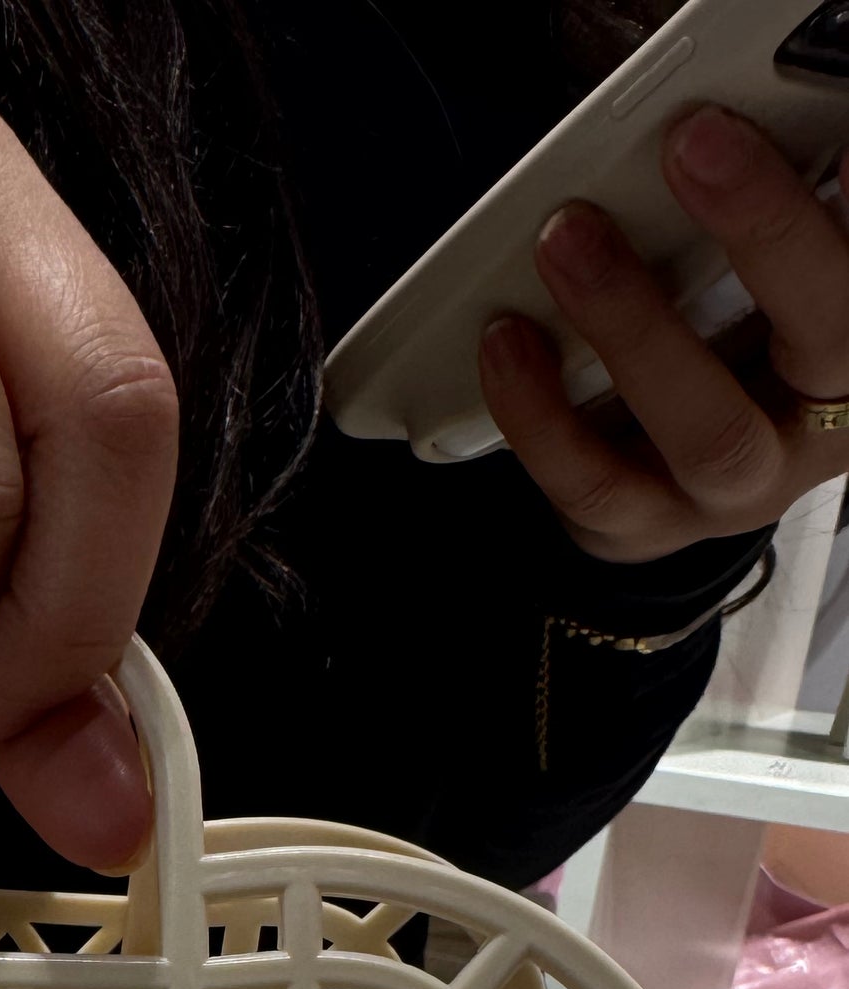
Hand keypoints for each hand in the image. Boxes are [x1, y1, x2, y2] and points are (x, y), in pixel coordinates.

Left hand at [478, 105, 848, 563]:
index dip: (844, 213)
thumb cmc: (747, 345)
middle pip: (818, 337)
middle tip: (693, 147)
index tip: (838, 135)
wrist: (705, 460)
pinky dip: (539, 415)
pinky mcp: (645, 525)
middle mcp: (807, 433)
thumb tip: (733, 129)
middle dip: (759, 232)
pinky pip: (591, 486)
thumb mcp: (776, 275)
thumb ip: (766, 217)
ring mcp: (725, 492)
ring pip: (702, 431)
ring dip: (630, 326)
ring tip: (568, 242)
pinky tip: (507, 341)